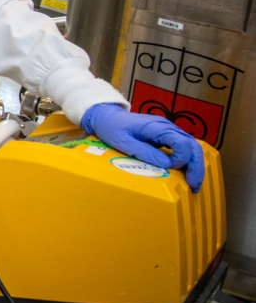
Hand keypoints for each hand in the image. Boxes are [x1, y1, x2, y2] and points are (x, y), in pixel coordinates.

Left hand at [79, 103, 205, 191]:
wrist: (107, 117)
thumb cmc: (112, 128)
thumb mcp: (124, 142)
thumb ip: (144, 152)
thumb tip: (167, 165)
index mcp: (156, 126)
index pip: (182, 142)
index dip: (182, 158)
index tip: (173, 168)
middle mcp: (166, 127)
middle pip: (192, 145)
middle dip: (196, 166)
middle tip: (194, 185)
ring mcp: (167, 131)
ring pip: (191, 147)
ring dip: (195, 165)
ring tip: (194, 184)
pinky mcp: (166, 136)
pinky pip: (183, 148)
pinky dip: (187, 162)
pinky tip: (187, 174)